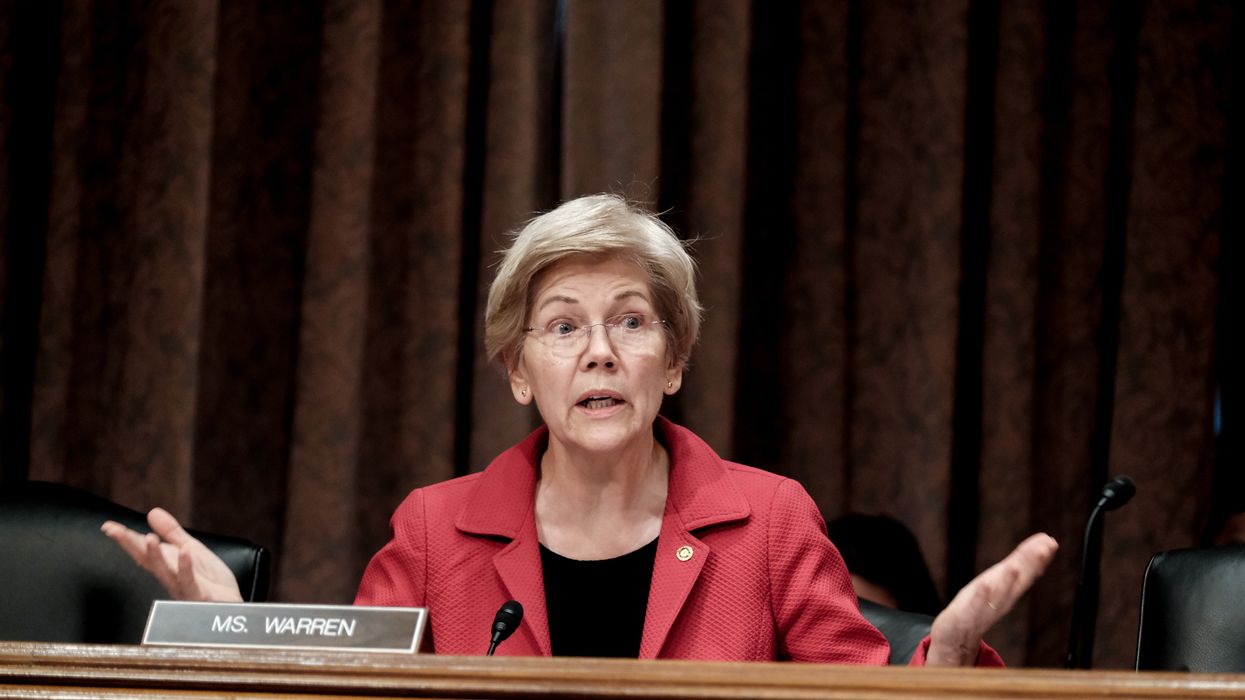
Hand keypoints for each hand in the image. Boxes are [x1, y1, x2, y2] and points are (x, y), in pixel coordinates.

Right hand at [101, 508, 243, 602]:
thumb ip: (172, 533)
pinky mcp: (198, 594)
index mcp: (166, 564)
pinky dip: (185, 567)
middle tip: (114, 531)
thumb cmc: (209, 580)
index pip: (141, 550)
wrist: (229, 604)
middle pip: (146, 559)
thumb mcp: (191, 549)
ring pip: (164, 572)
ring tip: (148, 537)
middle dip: (130, 545)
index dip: (125, 538)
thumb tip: (152, 512)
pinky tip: (184, 552)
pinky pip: (189, 581)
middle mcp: (169, 577)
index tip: (108, 526)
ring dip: (155, 556)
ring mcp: (181, 587)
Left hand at [925, 533, 1057, 665]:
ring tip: (1014, 567)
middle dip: (1031, 565)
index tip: (1051, 542)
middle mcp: (1001, 601)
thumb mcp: (999, 580)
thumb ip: (1020, 562)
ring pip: (999, 596)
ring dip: (1007, 581)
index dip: (1038, 558)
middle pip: (1018, 581)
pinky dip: (981, 597)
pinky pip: (974, 608)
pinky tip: (985, 585)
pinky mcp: (965, 618)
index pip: (1027, 573)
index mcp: (1009, 591)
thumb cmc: (979, 605)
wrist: (957, 639)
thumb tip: (1044, 542)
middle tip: (1046, 548)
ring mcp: (984, 610)